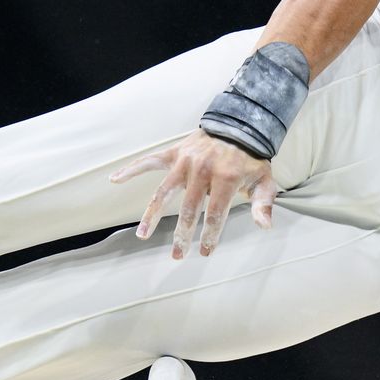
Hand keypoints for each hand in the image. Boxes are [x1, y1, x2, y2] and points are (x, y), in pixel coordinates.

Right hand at [109, 130, 278, 258]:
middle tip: (178, 255)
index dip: (210, 235)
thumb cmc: (252, 158)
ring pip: (164, 191)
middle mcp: (202, 169)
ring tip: (142, 235)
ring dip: (151, 215)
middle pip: (188, 208)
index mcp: (226, 177)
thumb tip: (265, 226)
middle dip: (183, 234)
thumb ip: (263, 204)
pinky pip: (149, 161)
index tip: (205, 252)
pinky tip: (115, 179)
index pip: (215, 214)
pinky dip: (131, 169)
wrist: (240, 124)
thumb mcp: (264, 180)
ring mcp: (185, 160)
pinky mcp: (174, 153)